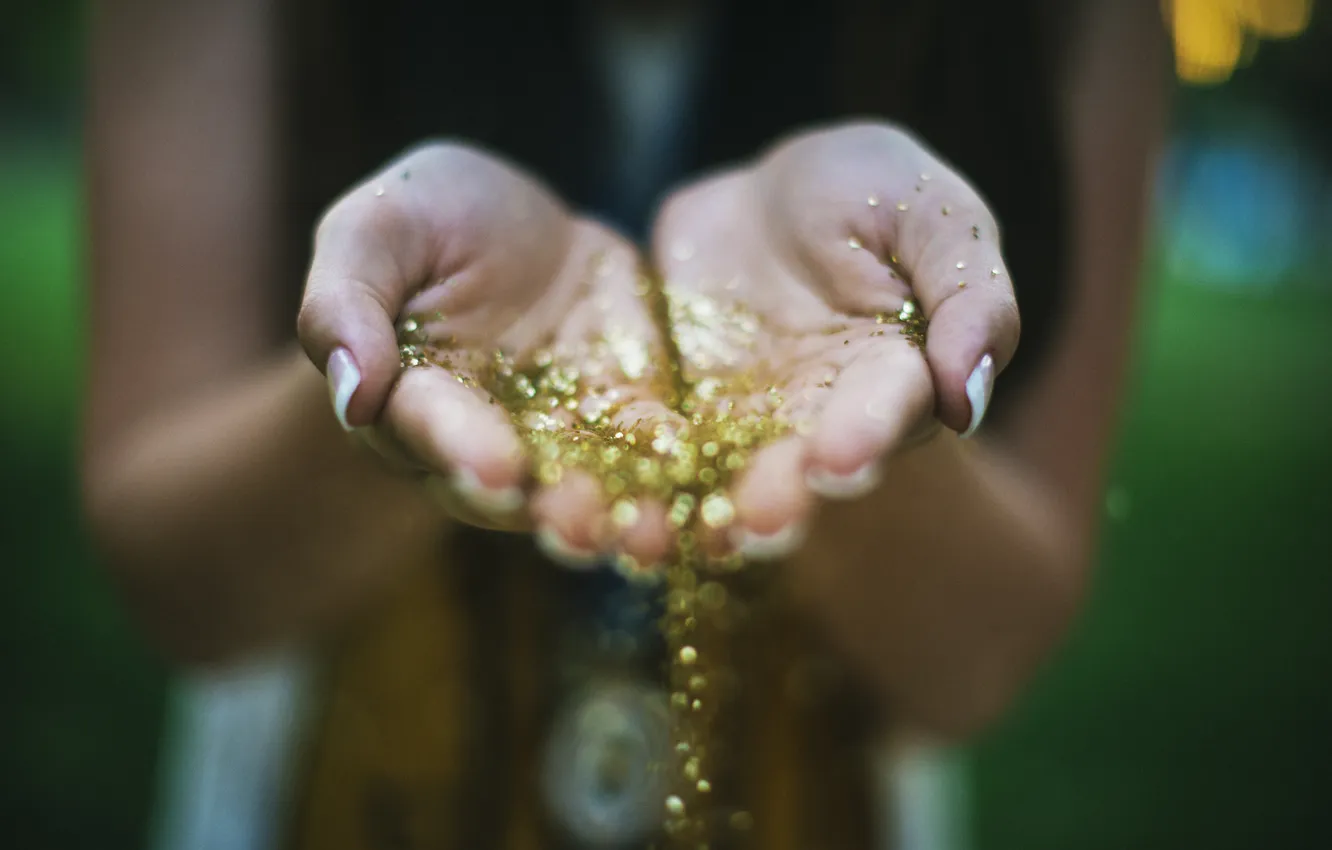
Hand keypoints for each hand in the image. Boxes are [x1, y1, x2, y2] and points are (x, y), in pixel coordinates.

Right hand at [297, 142, 675, 559]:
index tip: (492, 468)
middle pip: (514, 487)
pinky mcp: (631, 423)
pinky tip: (718, 496)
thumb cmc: (429, 222)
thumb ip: (346, 300)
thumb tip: (347, 388)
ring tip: (650, 538)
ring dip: (620, 521)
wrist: (523, 227)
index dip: (460, 450)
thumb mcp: (378, 229)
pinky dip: (683, 479)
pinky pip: (657, 458)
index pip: (431, 429)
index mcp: (414, 398)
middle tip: (580, 530)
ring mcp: (565, 440)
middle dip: (548, 510)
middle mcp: (488, 440)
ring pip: (589, 492)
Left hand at [650, 122, 1020, 555]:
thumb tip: (970, 395)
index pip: (883, 413)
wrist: (768, 196)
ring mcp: (742, 426)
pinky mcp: (675, 418)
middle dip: (777, 499)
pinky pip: (648, 451)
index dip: (863, 438)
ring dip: (697, 512)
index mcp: (894, 377)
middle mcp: (819, 421)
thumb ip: (968, 296)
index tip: (838, 462)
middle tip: (752, 523)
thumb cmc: (871, 192)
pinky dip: (623, 480)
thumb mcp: (932, 213)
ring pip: (720, 480)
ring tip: (669, 536)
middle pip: (798, 470)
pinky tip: (594, 506)